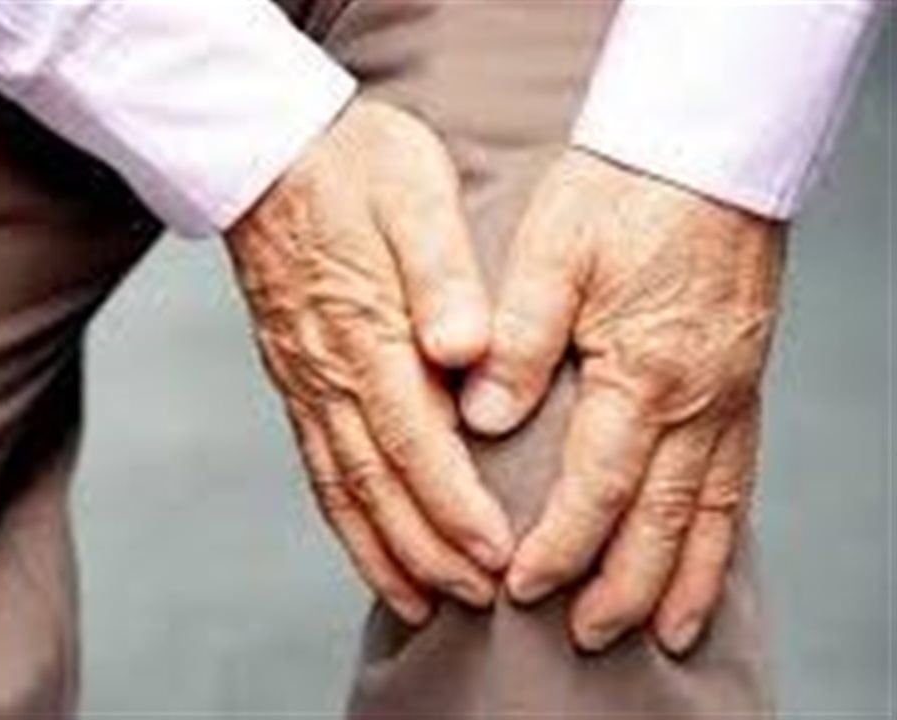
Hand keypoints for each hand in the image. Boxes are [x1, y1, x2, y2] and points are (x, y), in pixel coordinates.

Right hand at [225, 99, 513, 623]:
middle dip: (428, 550)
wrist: (268, 153)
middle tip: (477, 599)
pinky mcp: (294, 381)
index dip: (454, 507)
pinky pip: (317, 466)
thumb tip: (465, 351)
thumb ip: (443, 275)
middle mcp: (328, 372)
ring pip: (341, 488)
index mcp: (365, 330)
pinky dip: (344, 521)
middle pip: (377, 484)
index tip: (496, 556)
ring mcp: (304, 382)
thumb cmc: (352, 165)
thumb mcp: (414, 193)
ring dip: (383, 551)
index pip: (414, 441)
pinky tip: (368, 546)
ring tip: (422, 603)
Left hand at [461, 149, 784, 653]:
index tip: (521, 587)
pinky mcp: (742, 383)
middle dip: (621, 585)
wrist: (706, 150)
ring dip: (681, 577)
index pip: (596, 486)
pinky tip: (704, 556)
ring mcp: (729, 395)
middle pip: (659, 518)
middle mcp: (696, 398)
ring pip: (710, 511)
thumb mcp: (553, 252)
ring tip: (661, 632)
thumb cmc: (622, 193)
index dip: (560, 545)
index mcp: (642, 370)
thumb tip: (482, 417)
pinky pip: (739, 477)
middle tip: (587, 635)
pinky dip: (722, 532)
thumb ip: (516, 339)